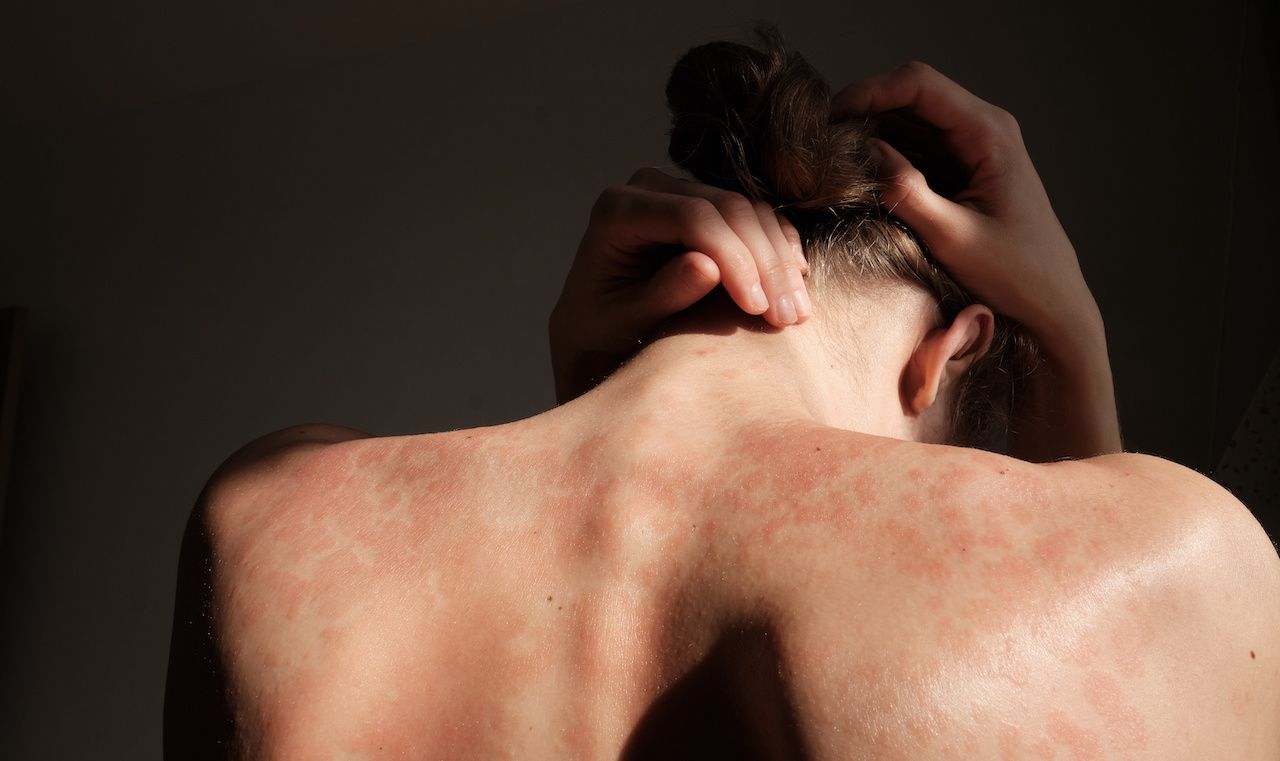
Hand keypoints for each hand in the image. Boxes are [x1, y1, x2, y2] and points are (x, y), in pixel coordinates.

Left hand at [549, 167, 809, 402]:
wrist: (598, 328)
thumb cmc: (601, 330)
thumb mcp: (624, 323)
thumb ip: (662, 294)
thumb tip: (708, 267)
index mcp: (618, 210)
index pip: (691, 217)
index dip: (733, 257)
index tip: (756, 308)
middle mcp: (651, 188)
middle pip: (727, 208)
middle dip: (763, 262)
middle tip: (787, 317)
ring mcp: (683, 192)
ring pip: (749, 211)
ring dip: (779, 261)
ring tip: (796, 313)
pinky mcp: (710, 207)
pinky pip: (757, 218)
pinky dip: (780, 249)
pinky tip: (795, 285)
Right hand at [832, 62, 1101, 349]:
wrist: (1050, 302)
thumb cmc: (1014, 274)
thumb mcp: (952, 237)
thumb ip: (906, 192)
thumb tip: (863, 151)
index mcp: (989, 133)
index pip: (918, 84)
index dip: (868, 92)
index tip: (827, 120)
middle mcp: (982, 128)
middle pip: (909, 96)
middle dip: (863, 112)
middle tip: (821, 144)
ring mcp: (972, 147)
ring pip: (908, 121)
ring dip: (870, 134)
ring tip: (833, 163)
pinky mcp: (961, 168)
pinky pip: (915, 147)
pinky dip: (884, 156)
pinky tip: (859, 177)